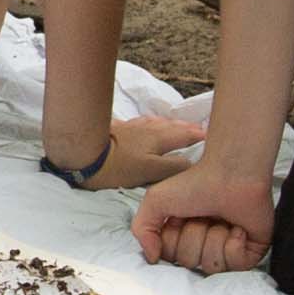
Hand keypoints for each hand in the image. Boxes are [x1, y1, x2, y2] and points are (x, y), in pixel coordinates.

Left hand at [46, 106, 208, 192]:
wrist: (83, 152)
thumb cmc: (117, 167)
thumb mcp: (149, 171)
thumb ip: (173, 167)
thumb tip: (192, 163)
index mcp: (158, 140)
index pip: (183, 137)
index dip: (197, 137)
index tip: (210, 136)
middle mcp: (148, 131)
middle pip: (171, 127)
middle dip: (186, 129)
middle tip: (198, 129)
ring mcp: (132, 128)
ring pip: (156, 123)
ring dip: (170, 124)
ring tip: (177, 125)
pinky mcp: (116, 129)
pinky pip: (139, 123)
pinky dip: (149, 123)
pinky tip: (146, 123)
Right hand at [130, 148, 273, 277]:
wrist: (231, 173)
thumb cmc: (195, 183)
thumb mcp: (155, 201)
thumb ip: (142, 230)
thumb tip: (152, 257)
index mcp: (183, 234)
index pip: (171, 257)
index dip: (173, 239)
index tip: (180, 218)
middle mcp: (204, 243)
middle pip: (190, 262)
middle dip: (194, 237)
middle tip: (203, 215)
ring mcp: (228, 249)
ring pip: (213, 267)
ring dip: (214, 239)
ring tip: (220, 219)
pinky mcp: (251, 251)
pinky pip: (236, 266)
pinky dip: (234, 245)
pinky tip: (237, 227)